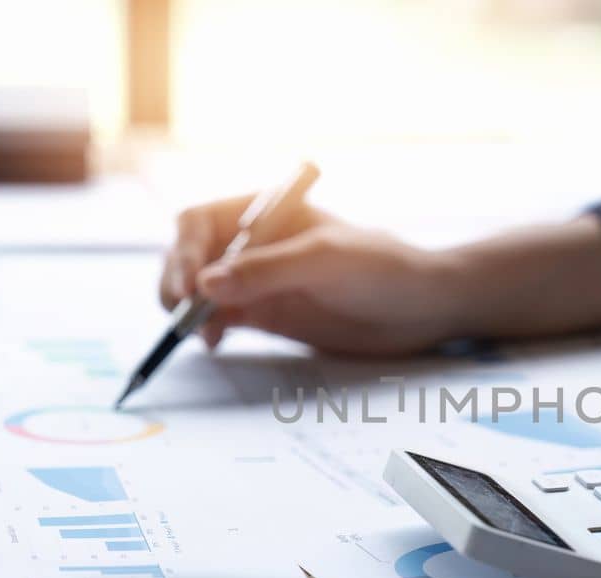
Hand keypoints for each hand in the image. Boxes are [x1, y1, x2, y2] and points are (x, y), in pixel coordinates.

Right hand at [160, 195, 469, 355]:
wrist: (423, 307)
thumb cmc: (383, 267)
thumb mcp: (325, 260)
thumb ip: (266, 270)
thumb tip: (206, 285)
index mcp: (265, 211)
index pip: (201, 221)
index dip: (185, 249)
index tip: (190, 283)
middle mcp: (254, 243)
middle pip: (191, 256)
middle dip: (177, 281)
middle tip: (183, 312)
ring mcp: (258, 280)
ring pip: (199, 290)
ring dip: (188, 308)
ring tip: (199, 332)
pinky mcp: (266, 313)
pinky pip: (220, 318)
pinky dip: (208, 328)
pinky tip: (214, 342)